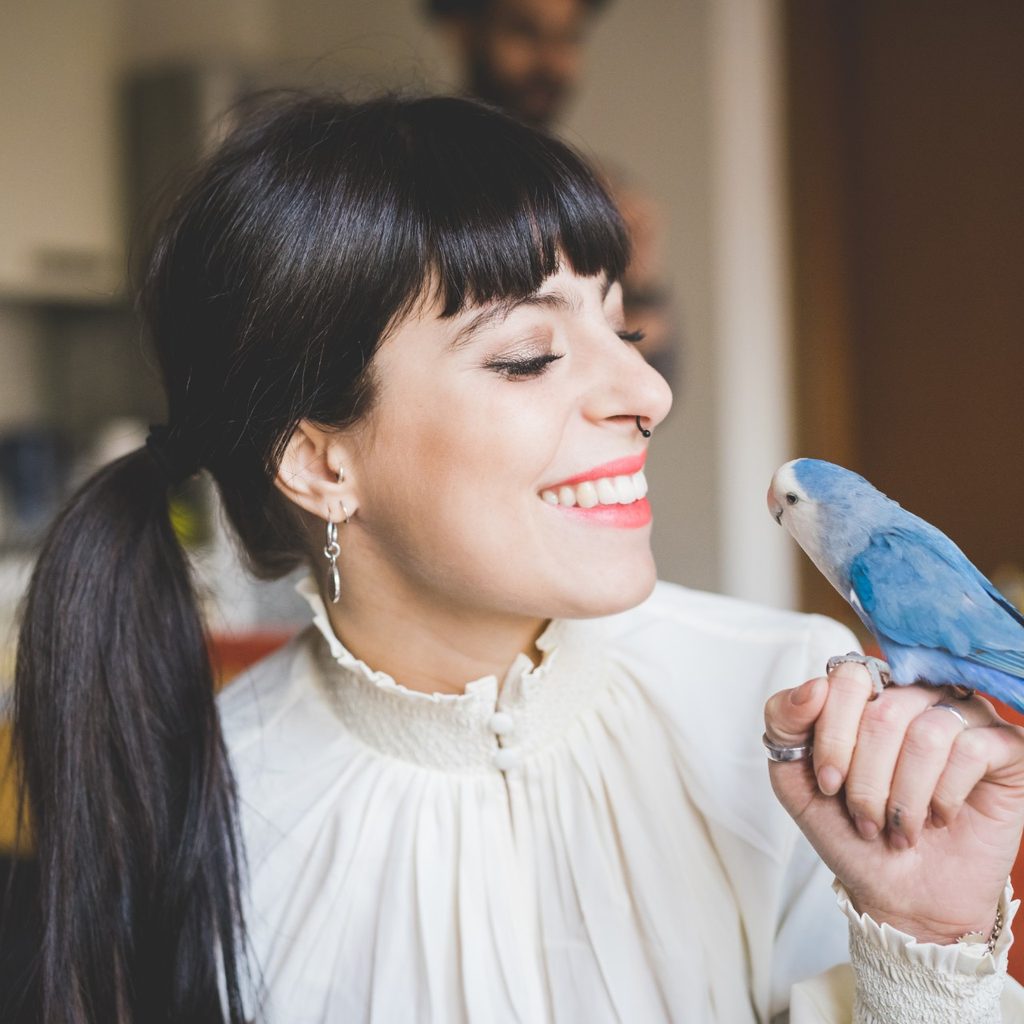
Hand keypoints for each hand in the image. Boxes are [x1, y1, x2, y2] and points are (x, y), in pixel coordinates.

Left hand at [765, 663, 1023, 944]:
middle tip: (866, 819)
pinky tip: (940, 816)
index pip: (848, 678)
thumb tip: (813, 686)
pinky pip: (973, 751)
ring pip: (928, 734)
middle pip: (885, 712)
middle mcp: (917, 694)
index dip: (834, 736)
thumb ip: (783, 722)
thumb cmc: (849, 829)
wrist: (901, 894)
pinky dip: (945, 797)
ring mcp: (964, 716)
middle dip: (866, 780)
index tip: (828, 784)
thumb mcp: (794, 778)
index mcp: (867, 692)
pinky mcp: (1004, 748)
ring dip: (905, 797)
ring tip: (900, 828)